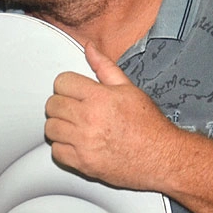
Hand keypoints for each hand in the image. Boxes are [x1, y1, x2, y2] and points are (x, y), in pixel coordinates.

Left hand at [45, 43, 179, 192]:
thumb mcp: (128, 89)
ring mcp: (84, 143)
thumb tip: (89, 49)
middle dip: (61, 104)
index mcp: (99, 98)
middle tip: (74, 108)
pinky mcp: (83, 163)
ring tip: (74, 126)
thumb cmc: (149, 126)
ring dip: (60, 126)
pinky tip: (76, 143)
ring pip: (50, 129)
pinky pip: (57, 152)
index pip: (62, 82)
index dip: (67, 85)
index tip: (73, 91)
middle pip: (52, 105)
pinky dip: (63, 148)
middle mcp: (89, 119)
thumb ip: (104, 67)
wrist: (162, 157)